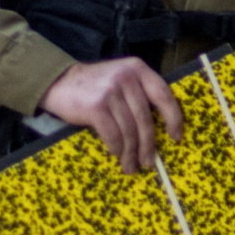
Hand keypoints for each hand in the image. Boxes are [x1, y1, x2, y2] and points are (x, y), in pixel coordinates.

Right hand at [42, 54, 177, 176]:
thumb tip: (161, 127)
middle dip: (148, 145)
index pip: (163, 95)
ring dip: (131, 153)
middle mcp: (126, 77)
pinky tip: (116, 154)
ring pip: (129, 130)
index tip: (175, 137)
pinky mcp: (96, 107)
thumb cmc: (95, 86)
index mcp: (137, 69)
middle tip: (149, 162)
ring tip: (131, 165)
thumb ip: (139, 92)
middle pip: (145, 119)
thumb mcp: (121, 78)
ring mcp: (110, 92)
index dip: (173, 118)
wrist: (59, 82)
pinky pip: (113, 135)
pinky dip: (116, 148)